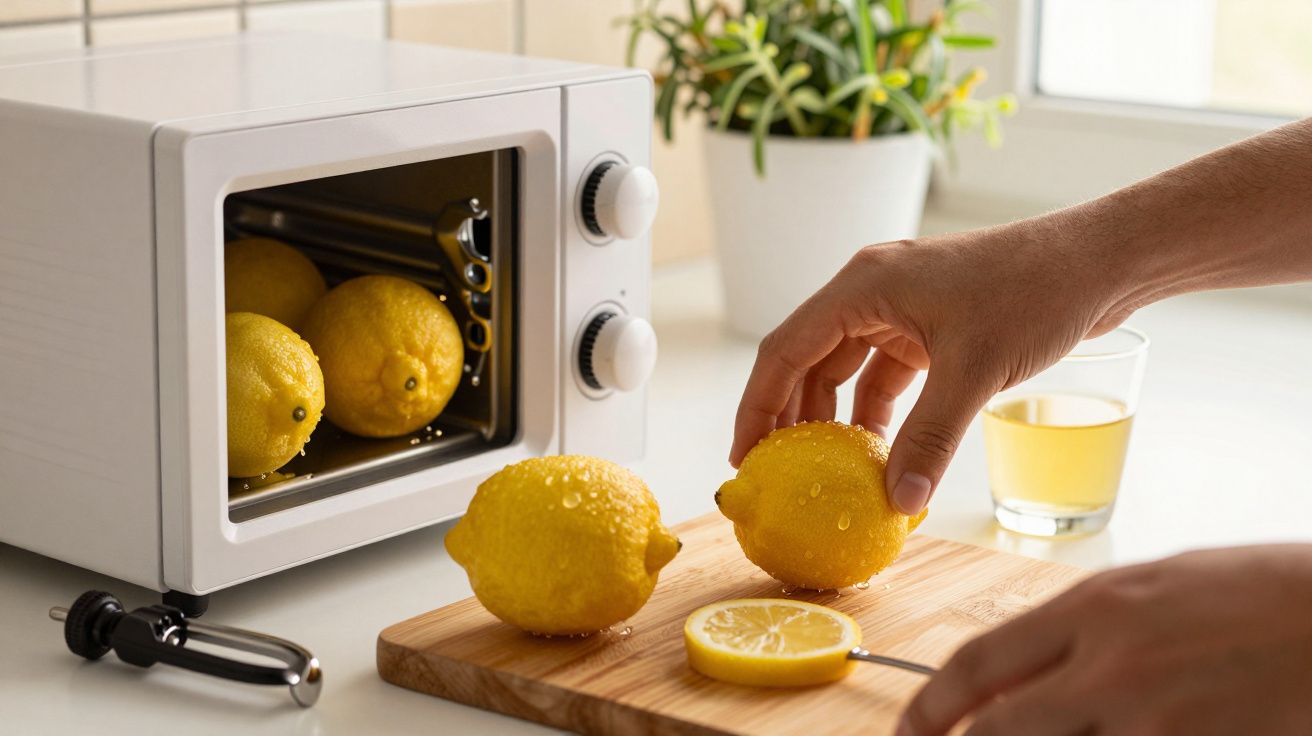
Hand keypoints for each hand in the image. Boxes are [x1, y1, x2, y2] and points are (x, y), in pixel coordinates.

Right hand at [730, 223, 1136, 513]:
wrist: (1098, 261)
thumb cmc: (1035, 291)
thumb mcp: (974, 371)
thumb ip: (929, 440)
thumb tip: (897, 502)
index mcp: (863, 286)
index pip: (785, 349)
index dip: (758, 405)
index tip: (747, 456)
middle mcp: (872, 291)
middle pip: (808, 359)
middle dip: (792, 417)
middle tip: (781, 473)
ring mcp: (902, 307)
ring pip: (847, 369)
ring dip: (837, 418)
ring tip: (828, 470)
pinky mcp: (932, 325)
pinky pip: (886, 374)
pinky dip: (878, 412)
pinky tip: (880, 450)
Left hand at [898, 545, 1311, 734]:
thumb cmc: (1261, 595)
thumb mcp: (1156, 589)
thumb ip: (1088, 630)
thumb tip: (1036, 668)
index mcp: (1095, 608)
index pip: (980, 660)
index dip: (933, 702)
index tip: (911, 728)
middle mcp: (1112, 668)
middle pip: (1000, 730)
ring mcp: (1154, 722)